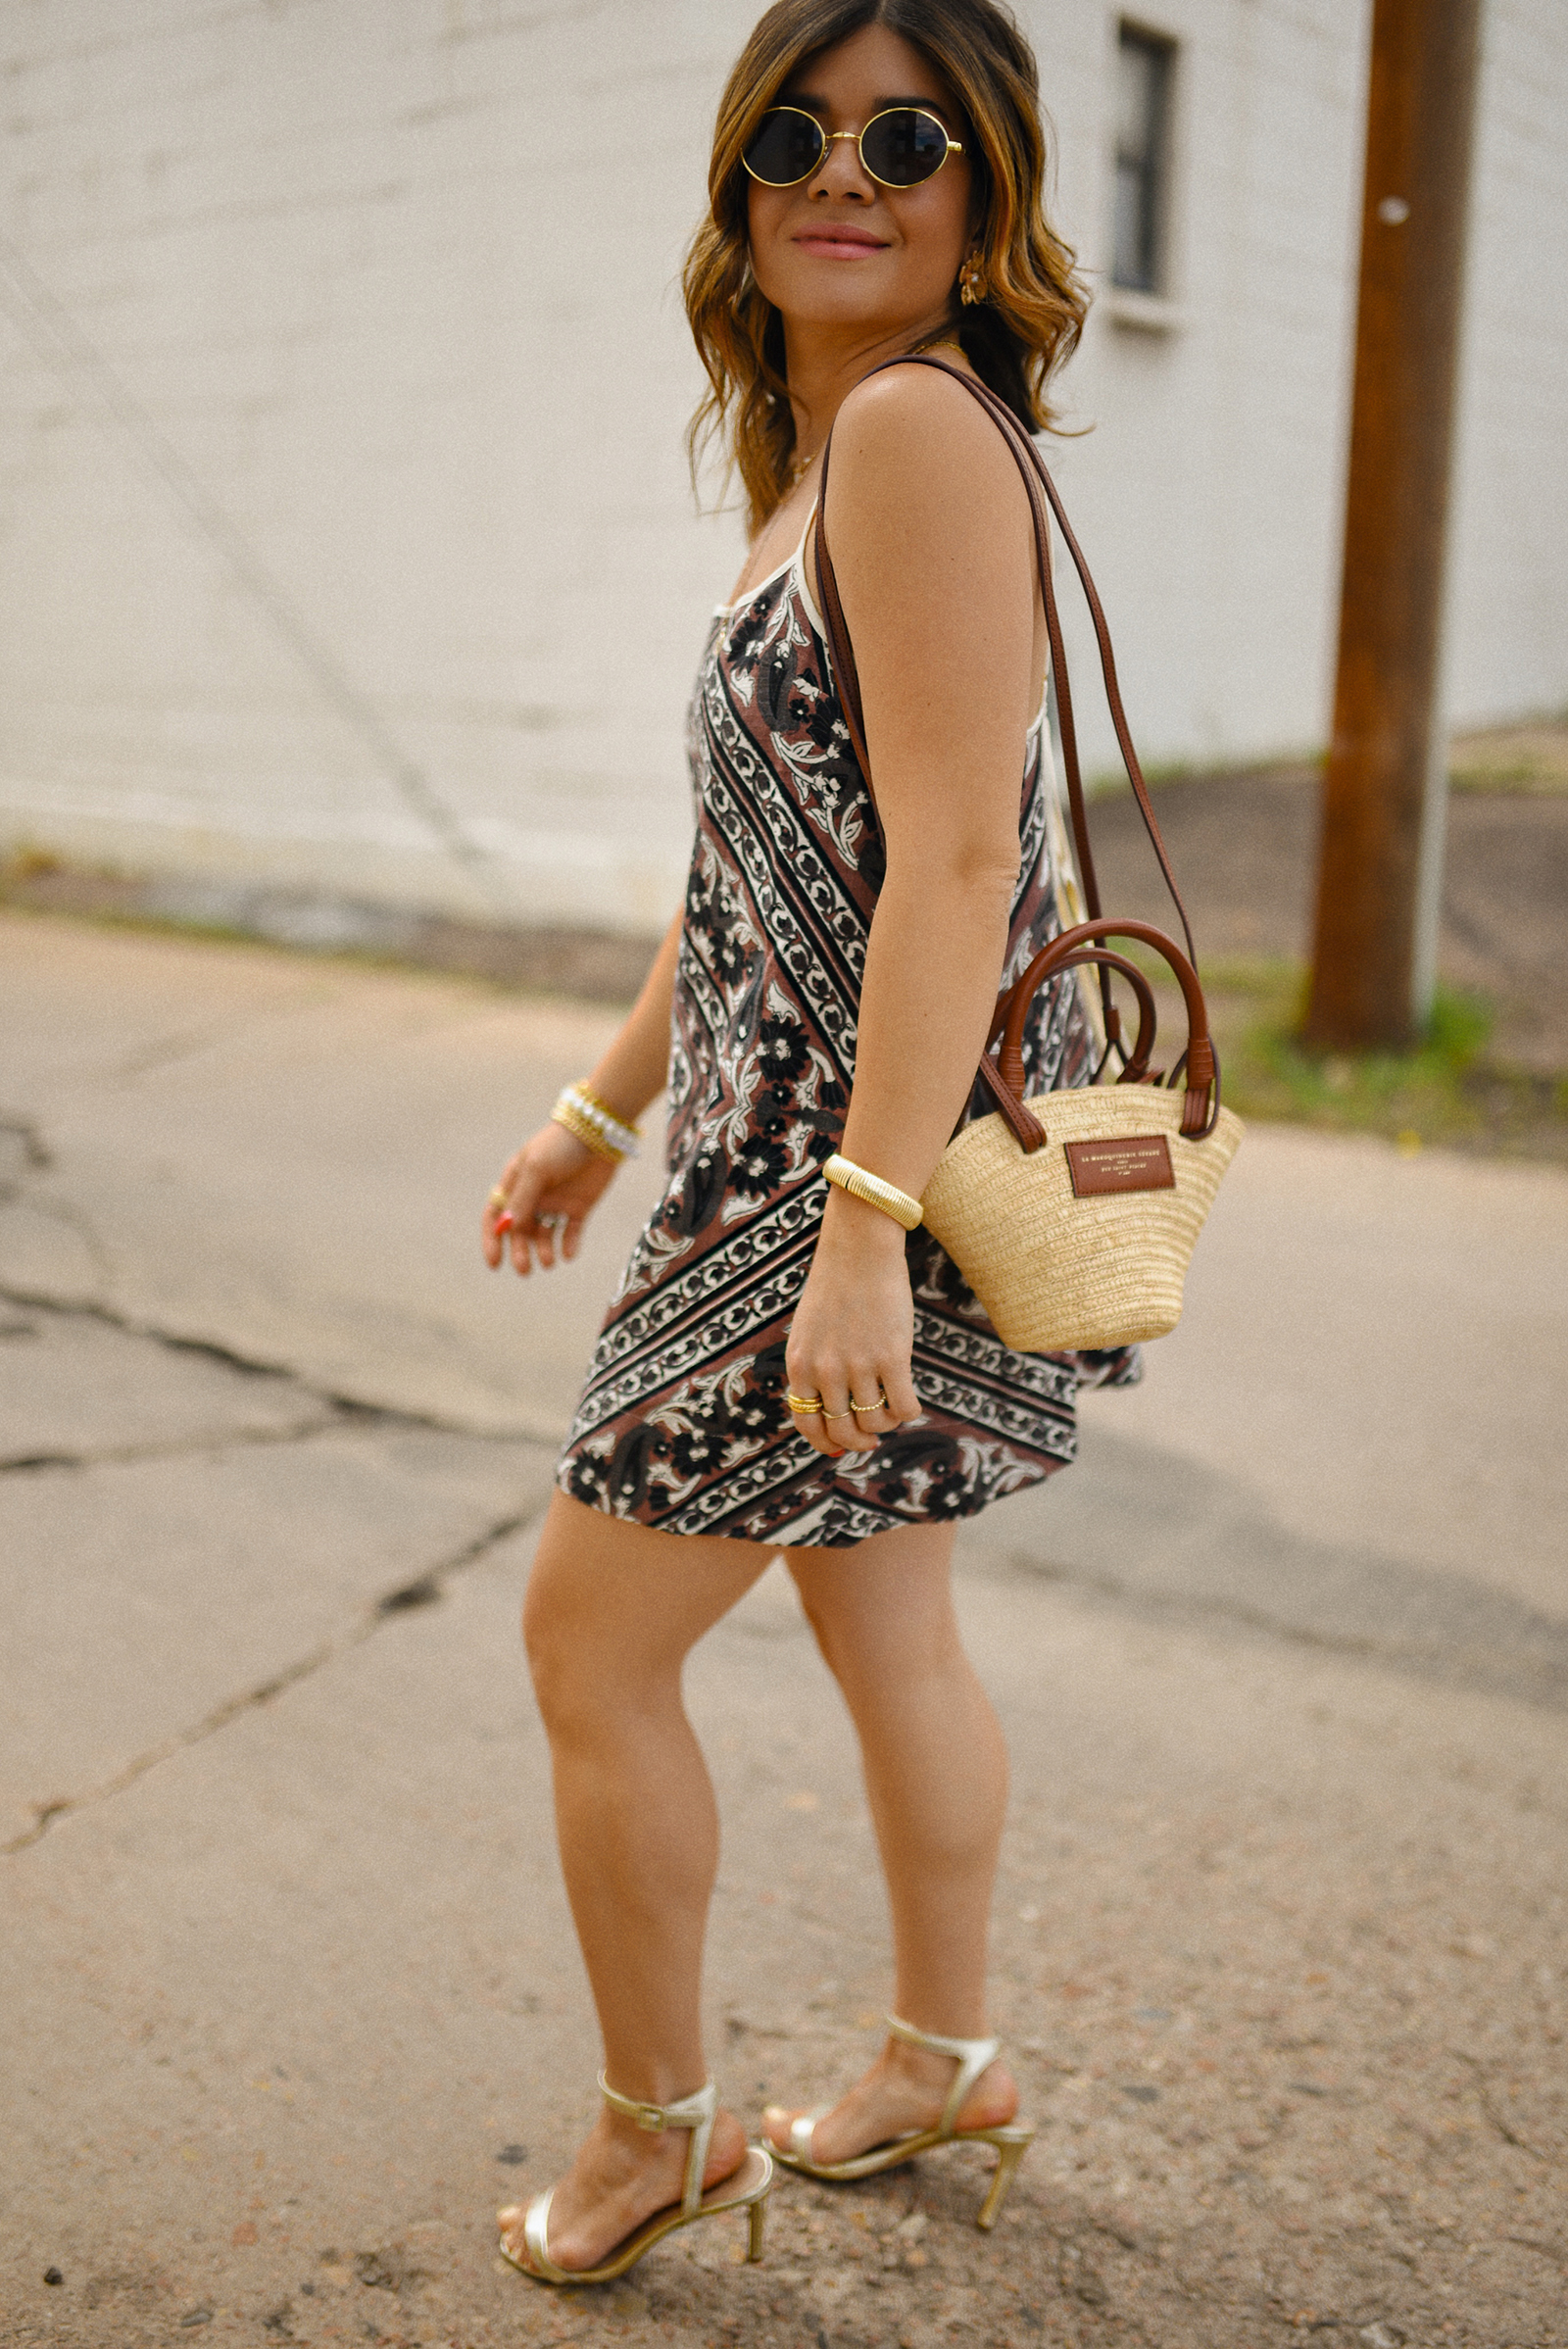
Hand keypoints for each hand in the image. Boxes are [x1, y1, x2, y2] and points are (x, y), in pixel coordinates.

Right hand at [482, 1120, 620, 1276]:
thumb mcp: (536, 1169)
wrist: (600, 1131)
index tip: (495, 1263)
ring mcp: (556, 1202)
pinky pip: (570, 1232)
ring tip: (549, 1261)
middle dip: (520, 1252)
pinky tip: (568, 1254)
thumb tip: (505, 1228)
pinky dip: (568, 1245)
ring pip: (544, 1235)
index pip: (496, 1216)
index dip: (493, 1240)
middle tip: (525, 1270)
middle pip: (520, 1231)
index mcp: (515, 1183)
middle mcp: (533, 1196)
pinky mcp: (579, 1206)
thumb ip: (522, 1199)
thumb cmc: (561, 1145)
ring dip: (544, 1250)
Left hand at [785, 1190, 923, 1459]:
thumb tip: (831, 1412)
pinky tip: (911, 1402)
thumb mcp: (809, 1331)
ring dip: (886, 1423)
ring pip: (876, 1422)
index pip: (807, 1424)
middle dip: (859, 1443)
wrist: (859, 1249)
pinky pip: (904, 1406)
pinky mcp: (892, 1357)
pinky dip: (909, 1412)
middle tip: (872, 1439)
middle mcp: (825, 1370)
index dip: (826, 1443)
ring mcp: (859, 1365)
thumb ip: (814, 1368)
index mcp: (800, 1365)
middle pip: (843, 1431)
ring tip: (891, 1408)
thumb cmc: (836, 1287)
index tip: (841, 1447)